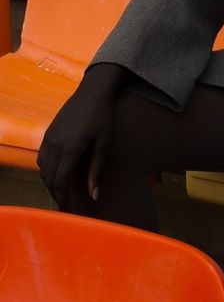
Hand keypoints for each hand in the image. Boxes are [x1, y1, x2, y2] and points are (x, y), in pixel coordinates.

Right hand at [37, 63, 126, 206]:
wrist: (93, 92)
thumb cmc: (103, 117)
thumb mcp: (105, 144)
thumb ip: (97, 170)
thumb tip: (94, 195)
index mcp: (70, 148)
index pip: (60, 181)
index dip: (62, 197)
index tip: (68, 209)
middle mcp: (55, 144)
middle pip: (48, 177)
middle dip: (55, 193)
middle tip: (65, 205)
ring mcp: (49, 137)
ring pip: (42, 168)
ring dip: (50, 182)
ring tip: (61, 191)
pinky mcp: (48, 132)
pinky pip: (41, 156)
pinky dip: (46, 169)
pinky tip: (57, 173)